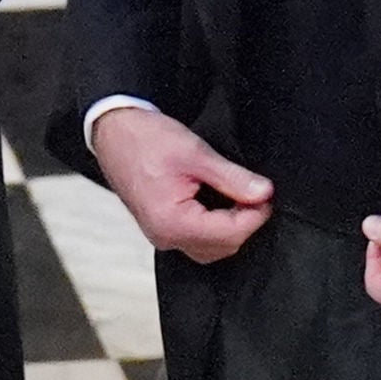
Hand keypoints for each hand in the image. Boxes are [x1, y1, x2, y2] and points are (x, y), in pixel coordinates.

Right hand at [89, 105, 272, 262]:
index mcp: (172, 222)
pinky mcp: (161, 228)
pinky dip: (215, 227)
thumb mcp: (196, 153)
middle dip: (245, 223)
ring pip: (211, 248)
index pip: (230, 234)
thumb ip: (232, 178)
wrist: (113, 131)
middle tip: (256, 194)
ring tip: (240, 197)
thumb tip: (263, 193)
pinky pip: (197, 240)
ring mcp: (161, 235)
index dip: (255, 215)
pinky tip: (221, 204)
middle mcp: (165, 236)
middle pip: (223, 247)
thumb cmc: (146, 139)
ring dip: (231, 228)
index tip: (267, 194)